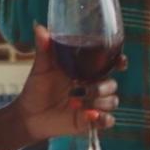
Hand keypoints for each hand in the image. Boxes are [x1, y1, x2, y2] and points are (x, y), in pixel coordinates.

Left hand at [7, 24, 120, 144]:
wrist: (28, 115)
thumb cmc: (36, 88)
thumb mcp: (41, 67)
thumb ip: (44, 49)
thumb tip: (39, 27)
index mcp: (86, 71)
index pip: (111, 64)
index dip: (120, 62)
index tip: (120, 61)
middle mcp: (93, 86)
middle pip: (113, 84)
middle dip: (104, 86)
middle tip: (84, 87)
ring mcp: (93, 104)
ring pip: (112, 101)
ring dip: (99, 101)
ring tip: (75, 102)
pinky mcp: (90, 121)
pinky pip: (108, 120)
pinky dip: (102, 118)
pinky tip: (90, 115)